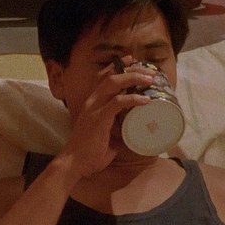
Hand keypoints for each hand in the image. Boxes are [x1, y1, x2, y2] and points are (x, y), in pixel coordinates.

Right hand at [58, 61, 154, 176]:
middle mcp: (92, 102)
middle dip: (131, 70)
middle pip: (111, 77)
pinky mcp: (98, 118)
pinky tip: (145, 100)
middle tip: (148, 71)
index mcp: (92, 104)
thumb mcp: (107, 136)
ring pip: (114, 84)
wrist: (74, 163)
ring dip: (134, 78)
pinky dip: (133, 99)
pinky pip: (117, 103)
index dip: (118, 67)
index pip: (104, 78)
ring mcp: (94, 109)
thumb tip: (135, 132)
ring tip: (150, 79)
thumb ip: (118, 130)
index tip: (132, 61)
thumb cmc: (90, 153)